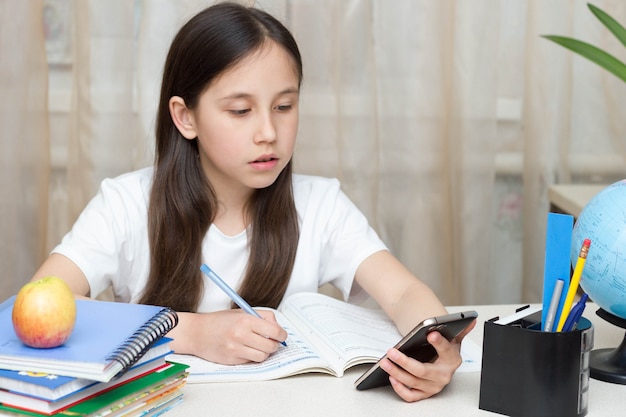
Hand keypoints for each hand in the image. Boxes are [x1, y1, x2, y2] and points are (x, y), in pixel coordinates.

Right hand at [172, 309, 287, 364]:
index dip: (282, 335)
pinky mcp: (232, 360)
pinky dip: (252, 356)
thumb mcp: (242, 312)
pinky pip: (251, 361)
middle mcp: (241, 335)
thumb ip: (261, 317)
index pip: (274, 331)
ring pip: (262, 356)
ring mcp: (236, 349)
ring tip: (258, 345)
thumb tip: (278, 328)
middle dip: (274, 344)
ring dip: (264, 352)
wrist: (197, 333)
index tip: (282, 335)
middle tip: (272, 341)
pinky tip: (245, 349)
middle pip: (271, 346)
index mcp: (246, 320)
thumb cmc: (219, 321)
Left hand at [378, 319, 476, 401]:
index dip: (439, 343)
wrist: (443, 365)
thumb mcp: (454, 339)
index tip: (430, 334)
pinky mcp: (425, 394)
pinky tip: (392, 377)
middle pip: (423, 371)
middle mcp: (444, 375)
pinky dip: (400, 389)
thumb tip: (471, 320)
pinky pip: (411, 396)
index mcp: (452, 359)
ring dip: (397, 372)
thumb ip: (460, 329)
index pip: (446, 351)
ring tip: (385, 361)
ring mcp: (434, 386)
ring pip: (413, 382)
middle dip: (405, 362)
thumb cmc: (445, 351)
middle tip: (391, 352)